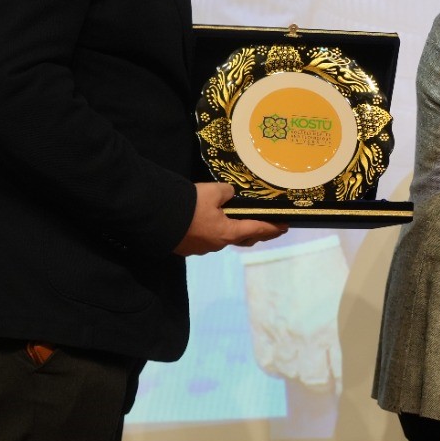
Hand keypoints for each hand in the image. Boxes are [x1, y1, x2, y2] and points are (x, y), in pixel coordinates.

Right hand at [174, 183, 288, 255]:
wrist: (154, 218)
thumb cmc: (188, 205)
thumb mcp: (212, 191)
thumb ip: (227, 192)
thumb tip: (229, 195)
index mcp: (228, 233)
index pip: (257, 230)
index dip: (272, 228)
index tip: (285, 227)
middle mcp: (218, 244)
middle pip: (243, 239)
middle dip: (257, 233)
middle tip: (267, 228)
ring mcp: (201, 248)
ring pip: (223, 240)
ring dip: (233, 232)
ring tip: (239, 223)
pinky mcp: (187, 248)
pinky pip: (207, 240)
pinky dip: (214, 232)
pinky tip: (210, 224)